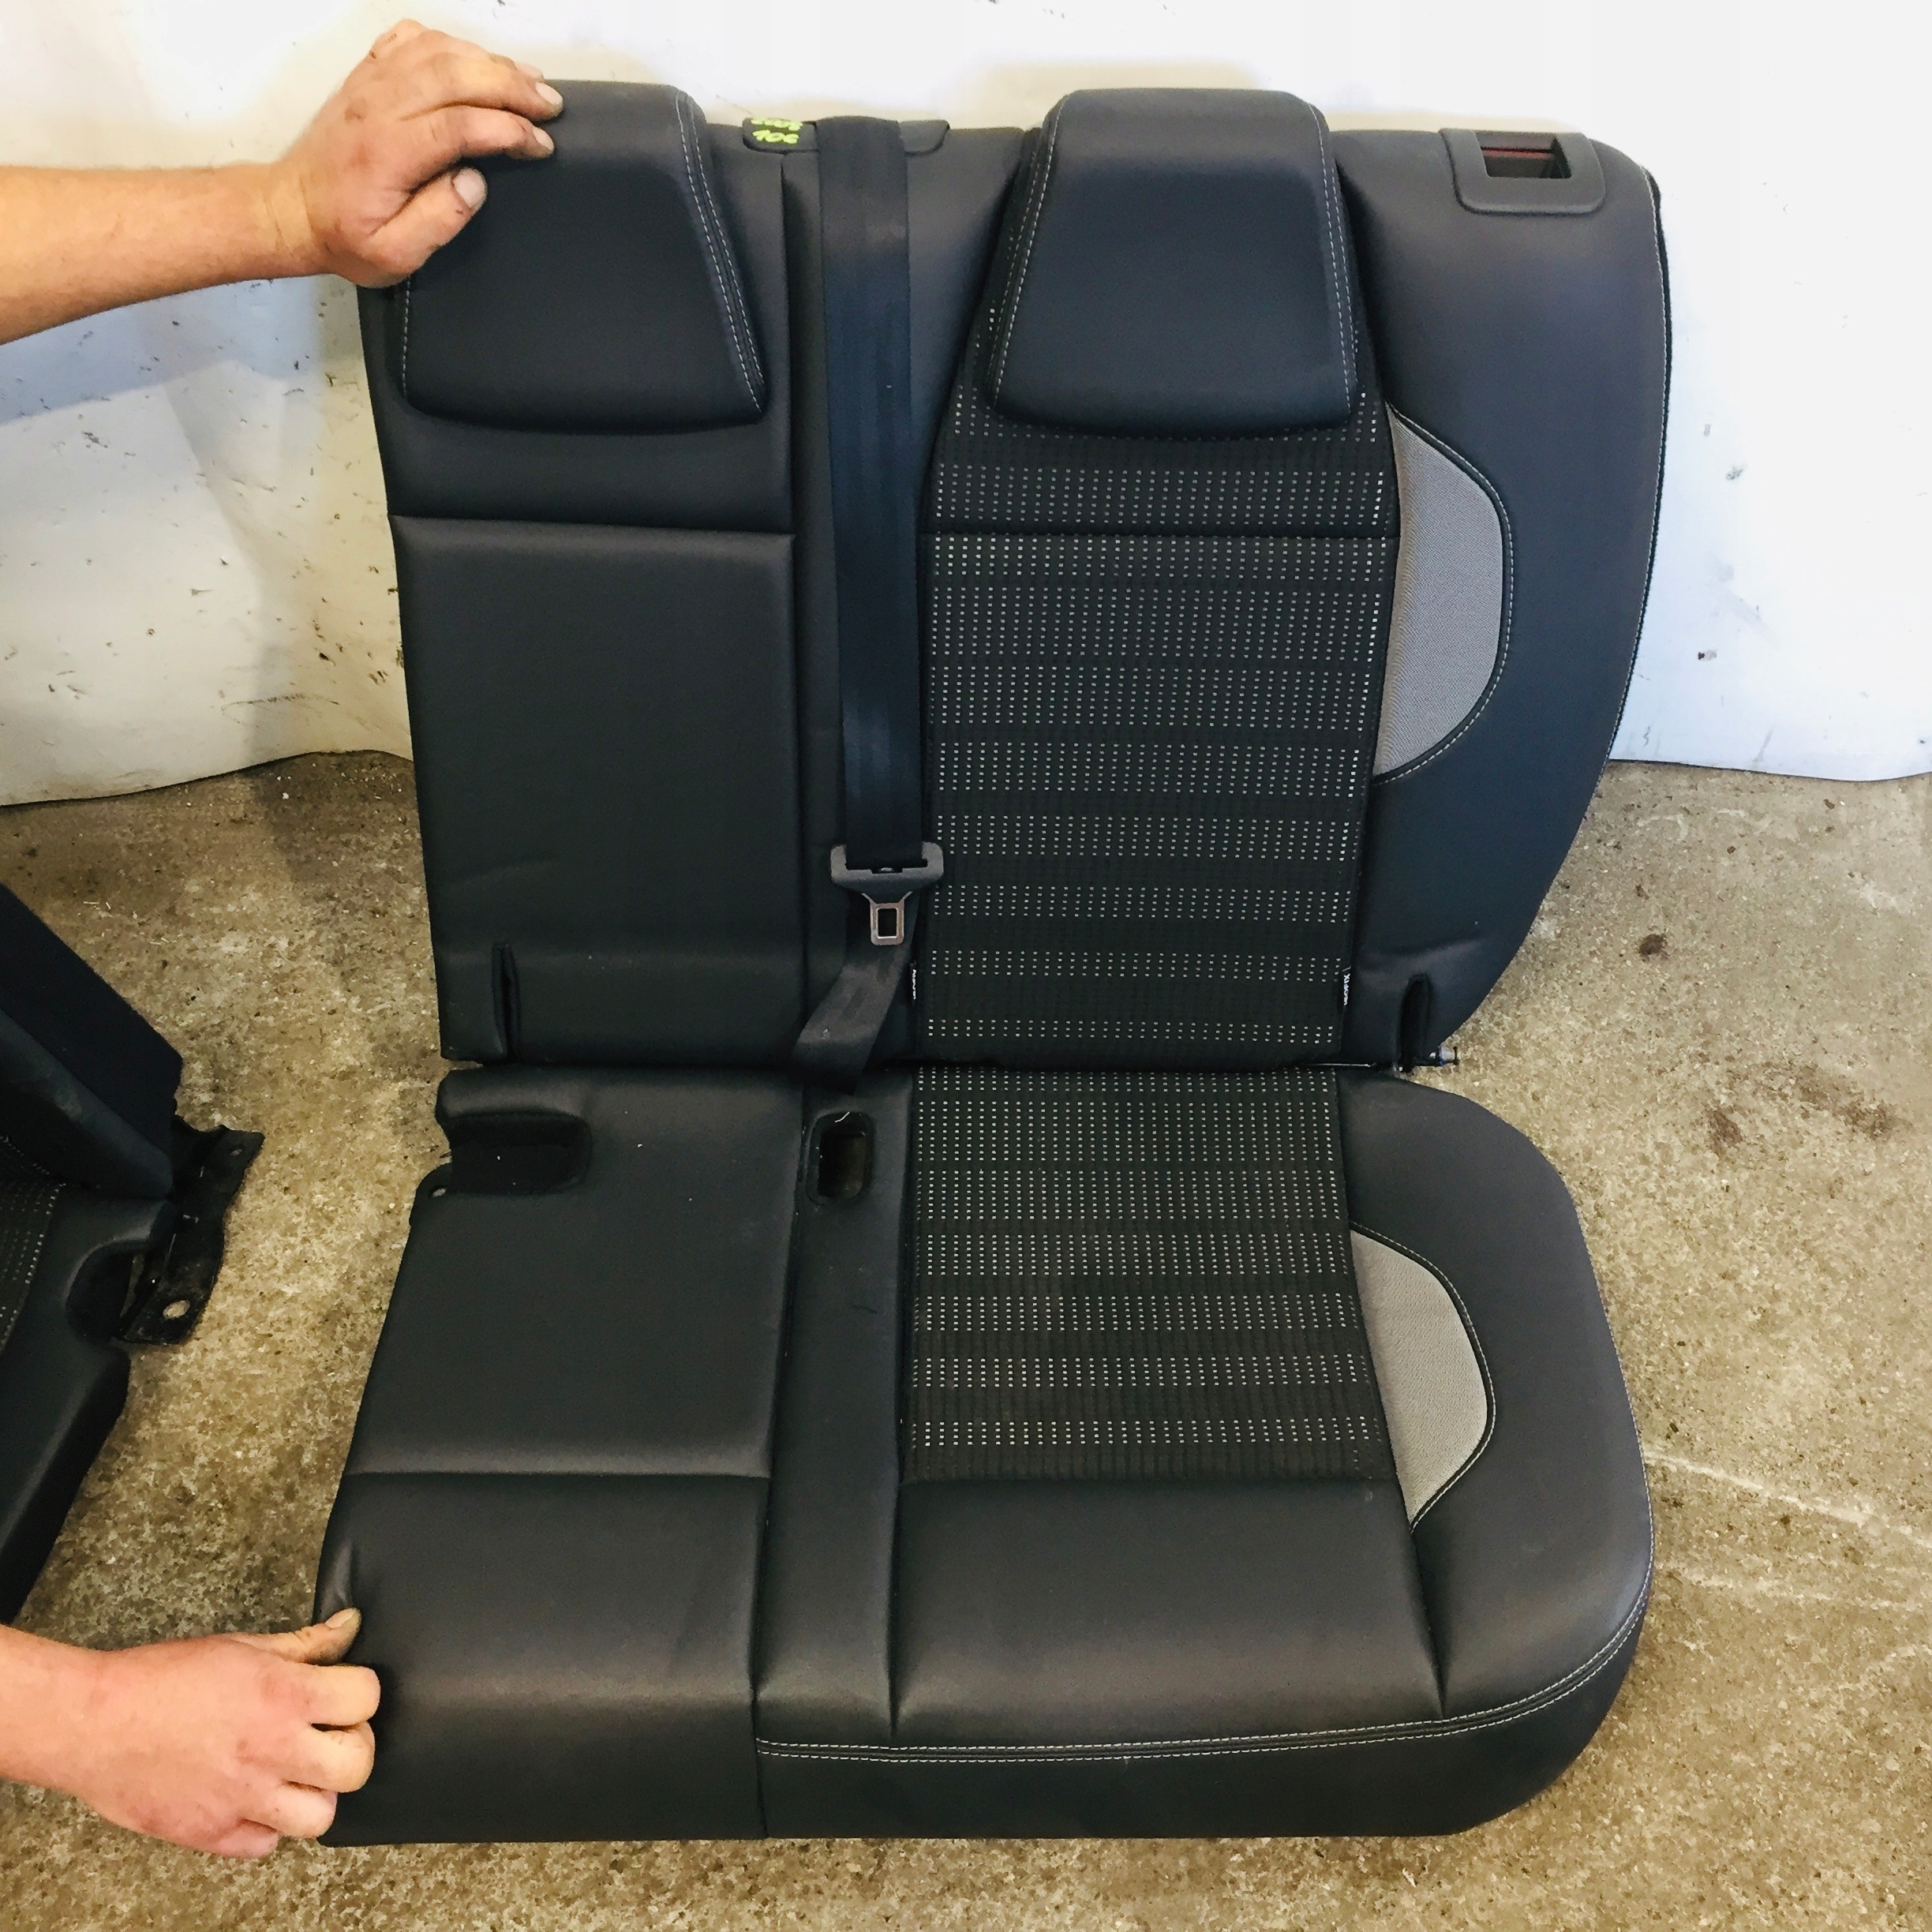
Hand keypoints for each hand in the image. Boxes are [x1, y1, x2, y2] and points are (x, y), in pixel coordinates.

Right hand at [48, 1609, 379, 1856]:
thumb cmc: (160, 1678)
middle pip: (357, 1766)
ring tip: (293, 1771)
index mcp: (282, 1696)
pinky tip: (253, 1797)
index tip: (344, 1691)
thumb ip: (305, 1643)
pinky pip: (266, 1845)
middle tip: (329, 1735)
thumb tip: (350, 1625)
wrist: (92, 1723)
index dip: (360, 1691)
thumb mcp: (241, 1646)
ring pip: (320, 1817)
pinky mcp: (211, 1834)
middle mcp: (270, 1751)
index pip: (366, 1698)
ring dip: (314, 1793)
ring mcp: (242, 1799)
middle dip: (353, 1746)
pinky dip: (266, 1825)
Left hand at [264, 19, 561, 285]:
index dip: (509, 129)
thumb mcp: (393, 255)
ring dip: (490, 60)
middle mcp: (379, 106)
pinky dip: (451, 42)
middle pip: (456, 75)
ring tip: (529, 80)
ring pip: (439, 50)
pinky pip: (412, 39)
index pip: (461, 123)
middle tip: (551, 104)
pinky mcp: (367, 75)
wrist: (292, 209)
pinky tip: (475, 59)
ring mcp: (371, 83)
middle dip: (512, 86)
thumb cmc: (345, 236)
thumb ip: (438, 220)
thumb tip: (474, 181)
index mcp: (389, 152)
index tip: (541, 145)